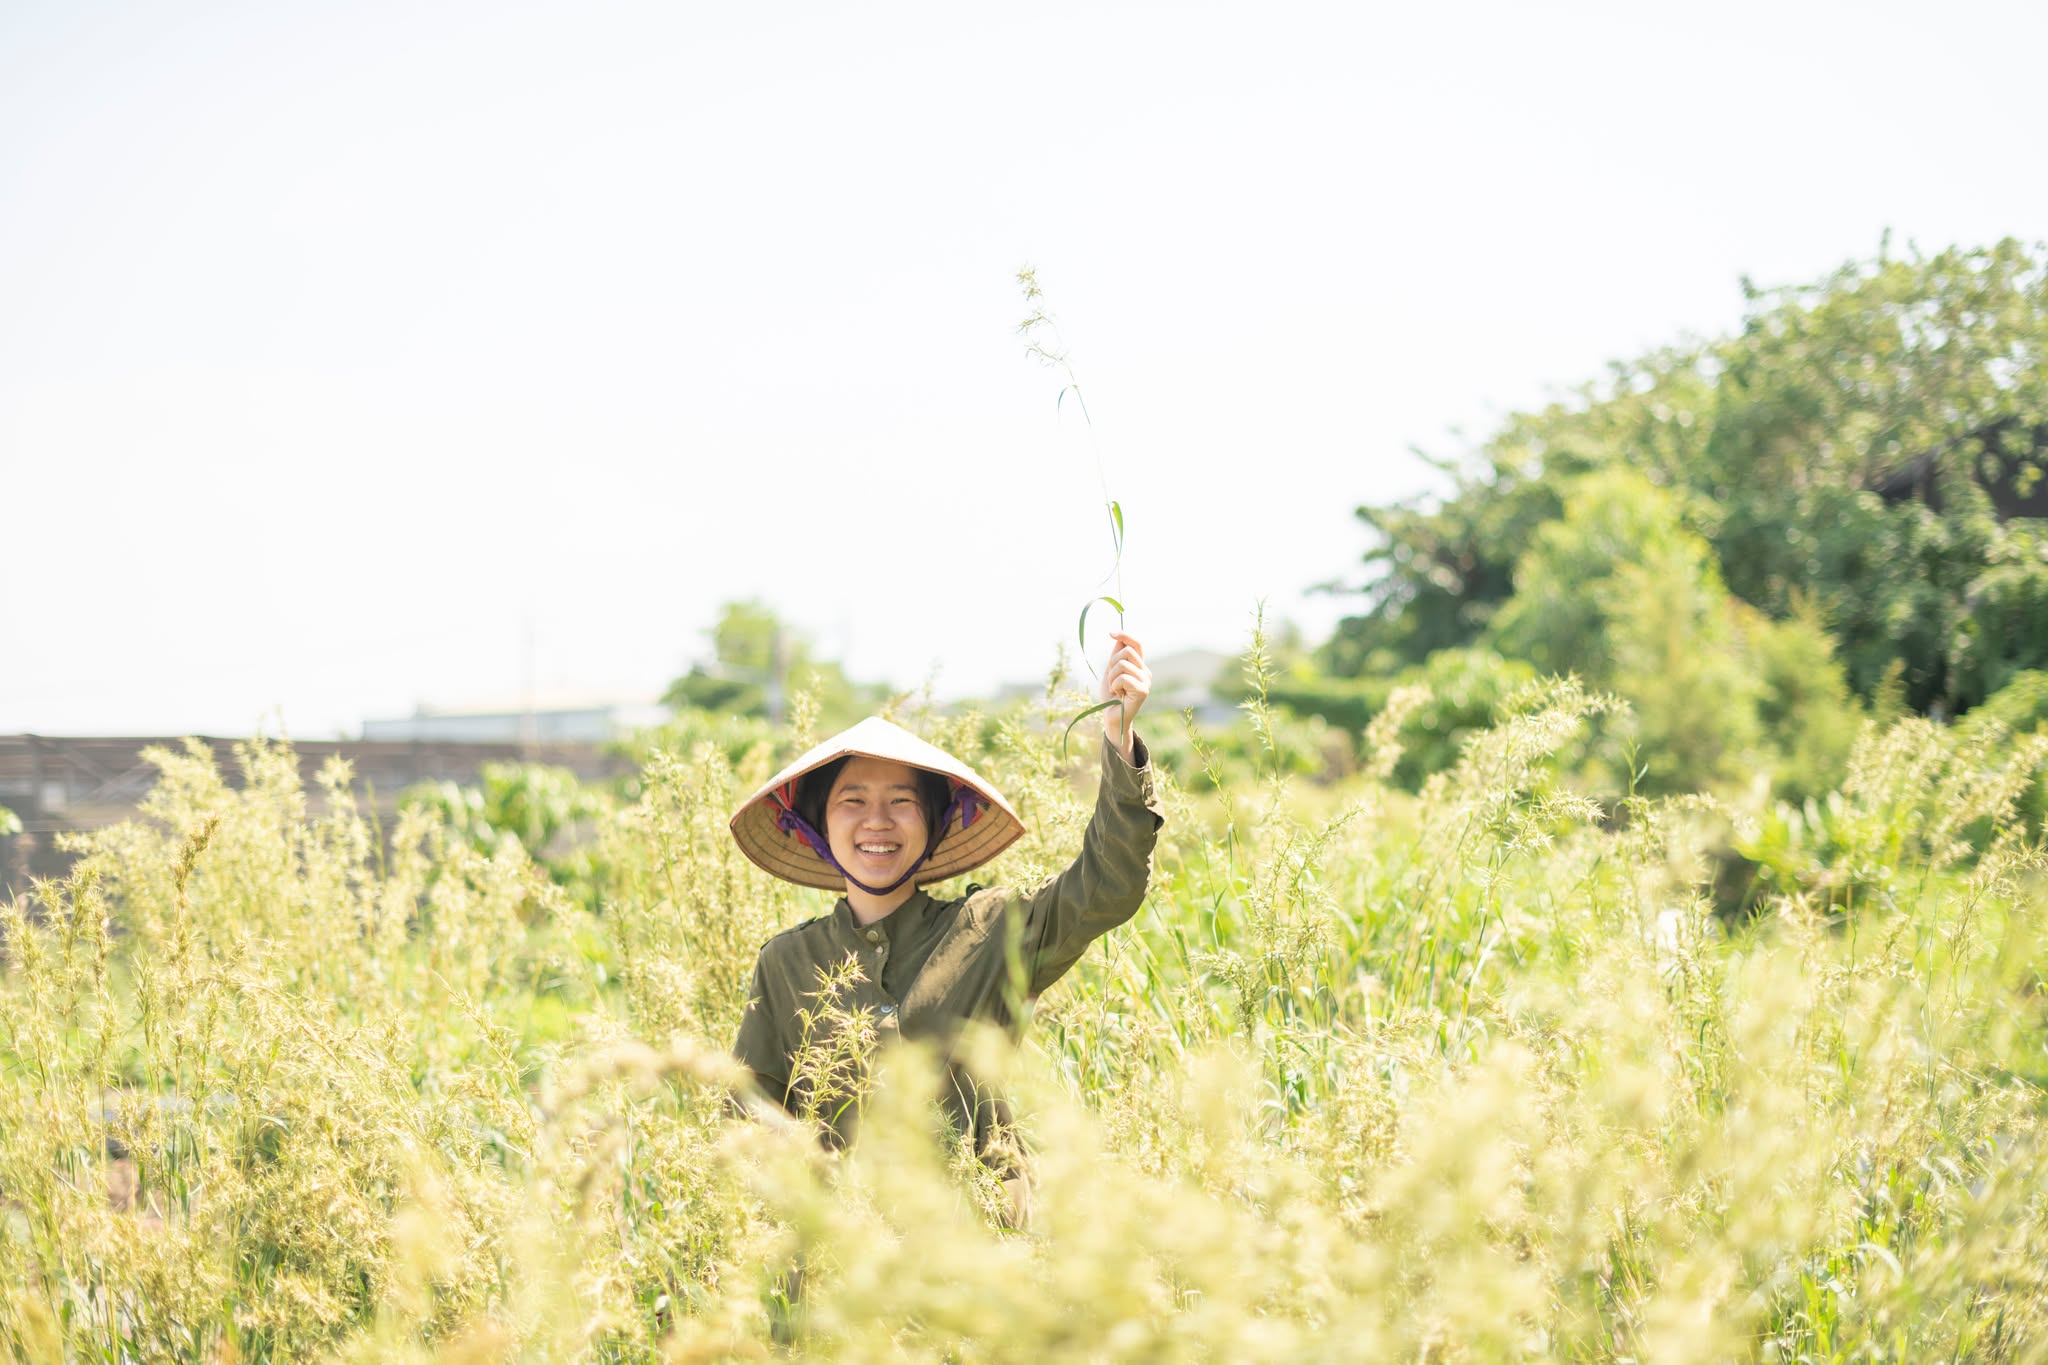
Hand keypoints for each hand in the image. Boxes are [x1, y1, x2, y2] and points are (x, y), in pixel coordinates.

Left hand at [1099, 632, 1150, 760]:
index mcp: (1139, 666)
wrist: (1111, 717)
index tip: (1110, 633)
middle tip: (1111, 679)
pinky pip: (1123, 678)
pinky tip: (1118, 695)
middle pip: (1126, 651)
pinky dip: (1114, 685)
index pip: (1136, 644)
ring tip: (1114, 688)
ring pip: (1123, 664)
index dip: (1125, 635)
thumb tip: (1118, 638)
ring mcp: (1146, 681)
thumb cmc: (1111, 697)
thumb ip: (1116, 657)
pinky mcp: (1143, 690)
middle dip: (1112, 663)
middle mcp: (1145, 671)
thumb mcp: (1110, 672)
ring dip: (1111, 676)